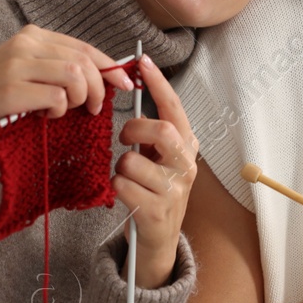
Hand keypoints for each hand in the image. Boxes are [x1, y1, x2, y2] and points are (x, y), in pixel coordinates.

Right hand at [0, 25, 133, 140]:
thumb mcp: (25, 71)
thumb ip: (57, 68)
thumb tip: (104, 77)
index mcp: (31, 36)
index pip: (84, 47)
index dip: (110, 66)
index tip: (125, 84)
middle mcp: (25, 44)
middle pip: (84, 62)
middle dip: (98, 88)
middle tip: (92, 109)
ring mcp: (16, 66)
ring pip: (75, 77)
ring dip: (78, 100)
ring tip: (63, 111)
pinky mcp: (9, 91)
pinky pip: (55, 99)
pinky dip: (59, 111)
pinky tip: (44, 117)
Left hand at [113, 56, 198, 289]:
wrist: (159, 240)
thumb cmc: (154, 191)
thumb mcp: (160, 159)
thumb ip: (153, 131)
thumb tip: (134, 89)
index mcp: (187, 147)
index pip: (174, 108)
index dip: (158, 83)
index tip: (143, 62)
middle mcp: (186, 166)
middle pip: (162, 131)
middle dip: (134, 129)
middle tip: (124, 138)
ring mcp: (174, 191)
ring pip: (132, 162)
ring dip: (120, 168)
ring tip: (127, 177)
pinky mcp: (157, 212)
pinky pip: (122, 186)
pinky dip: (115, 188)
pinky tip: (125, 195)